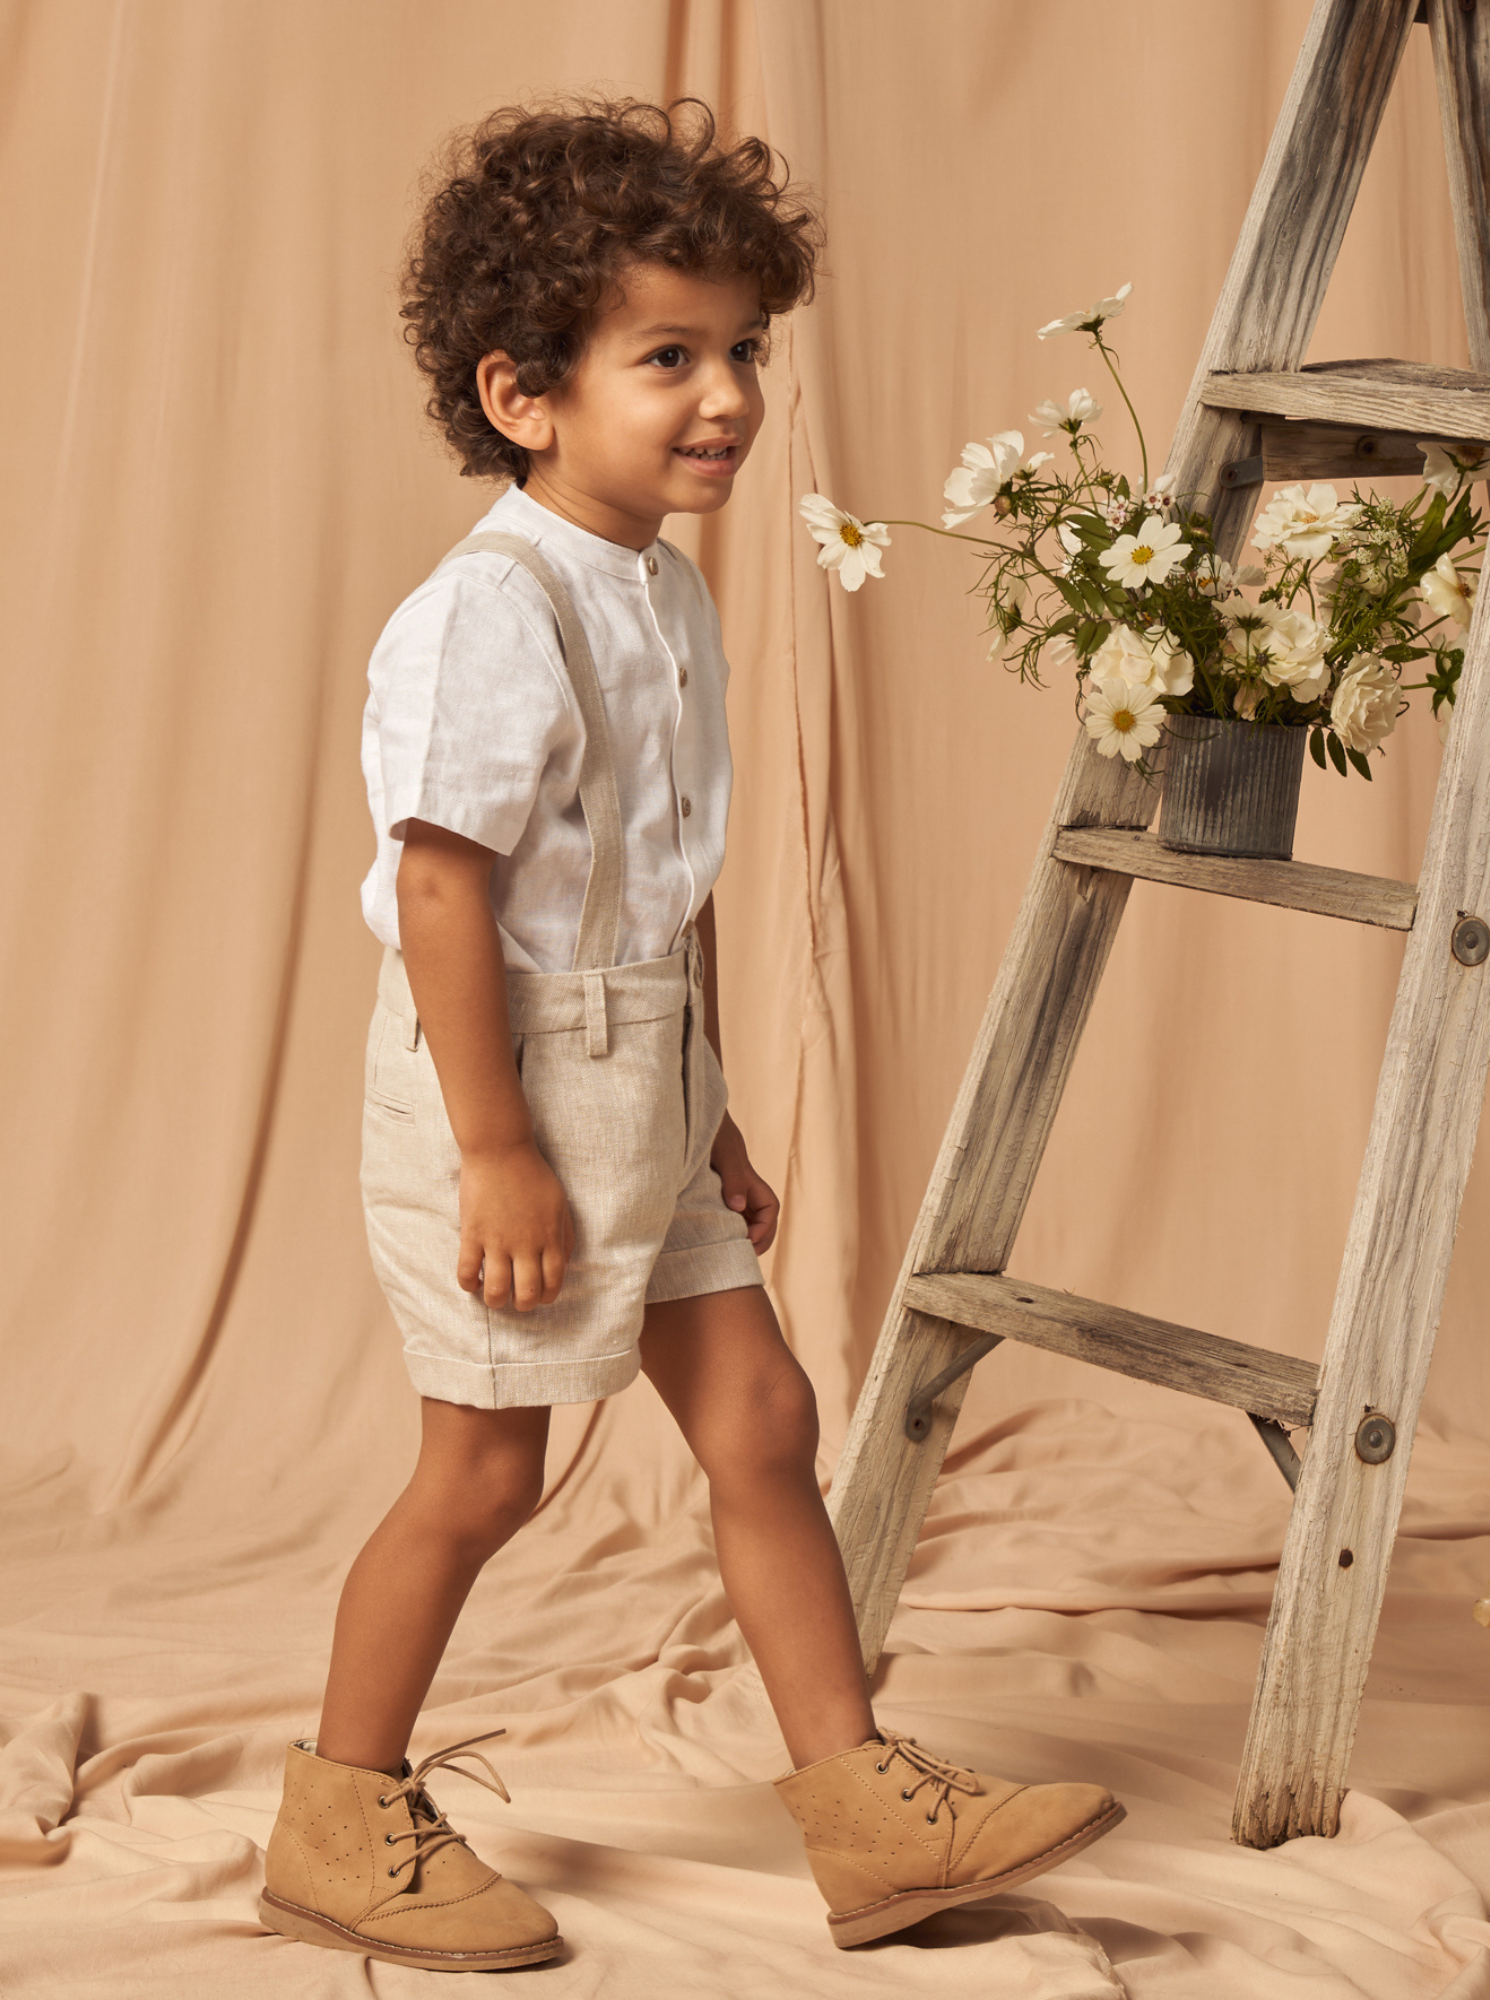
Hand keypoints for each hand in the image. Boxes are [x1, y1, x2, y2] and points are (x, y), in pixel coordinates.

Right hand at [457, 1142, 574, 1310]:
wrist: (501, 1150)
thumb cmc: (533, 1175)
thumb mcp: (560, 1205)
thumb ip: (564, 1237)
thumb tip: (562, 1266)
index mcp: (550, 1238)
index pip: (553, 1283)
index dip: (547, 1297)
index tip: (540, 1297)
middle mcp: (525, 1245)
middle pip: (526, 1294)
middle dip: (523, 1305)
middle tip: (517, 1299)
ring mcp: (497, 1241)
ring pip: (496, 1291)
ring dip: (495, 1301)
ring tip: (494, 1296)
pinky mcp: (472, 1234)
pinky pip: (466, 1273)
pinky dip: (468, 1285)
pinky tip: (473, 1281)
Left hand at [710, 1113, 779, 1253]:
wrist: (692, 1114)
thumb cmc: (711, 1130)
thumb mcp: (723, 1152)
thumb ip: (733, 1179)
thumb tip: (738, 1207)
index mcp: (749, 1179)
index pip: (770, 1208)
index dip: (764, 1227)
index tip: (747, 1239)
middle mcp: (742, 1186)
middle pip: (761, 1218)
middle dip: (758, 1239)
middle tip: (742, 1256)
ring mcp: (727, 1189)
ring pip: (743, 1218)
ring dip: (740, 1235)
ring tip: (726, 1252)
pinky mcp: (710, 1191)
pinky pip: (723, 1214)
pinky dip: (723, 1227)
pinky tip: (709, 1237)